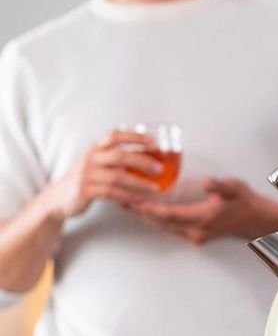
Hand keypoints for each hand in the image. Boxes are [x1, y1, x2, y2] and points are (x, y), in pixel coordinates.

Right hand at [40, 129, 162, 219]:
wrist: (59, 198)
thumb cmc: (87, 179)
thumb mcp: (98, 163)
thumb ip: (117, 157)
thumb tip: (148, 154)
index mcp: (95, 147)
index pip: (115, 135)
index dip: (135, 136)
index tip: (153, 141)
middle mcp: (90, 158)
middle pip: (119, 156)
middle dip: (142, 161)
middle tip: (160, 169)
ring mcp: (87, 174)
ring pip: (117, 176)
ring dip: (139, 183)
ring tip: (156, 188)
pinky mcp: (85, 190)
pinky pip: (111, 193)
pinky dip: (127, 196)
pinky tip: (140, 200)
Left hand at [131, 177, 273, 244]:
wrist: (256, 220)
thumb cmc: (245, 202)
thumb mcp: (235, 188)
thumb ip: (220, 186)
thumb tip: (207, 182)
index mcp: (204, 218)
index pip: (170, 214)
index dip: (150, 209)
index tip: (133, 201)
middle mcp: (197, 231)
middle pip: (162, 223)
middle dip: (142, 213)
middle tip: (123, 201)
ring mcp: (197, 236)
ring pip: (166, 228)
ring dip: (148, 218)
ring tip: (131, 206)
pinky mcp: (197, 237)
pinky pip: (172, 229)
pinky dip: (159, 221)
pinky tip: (151, 213)